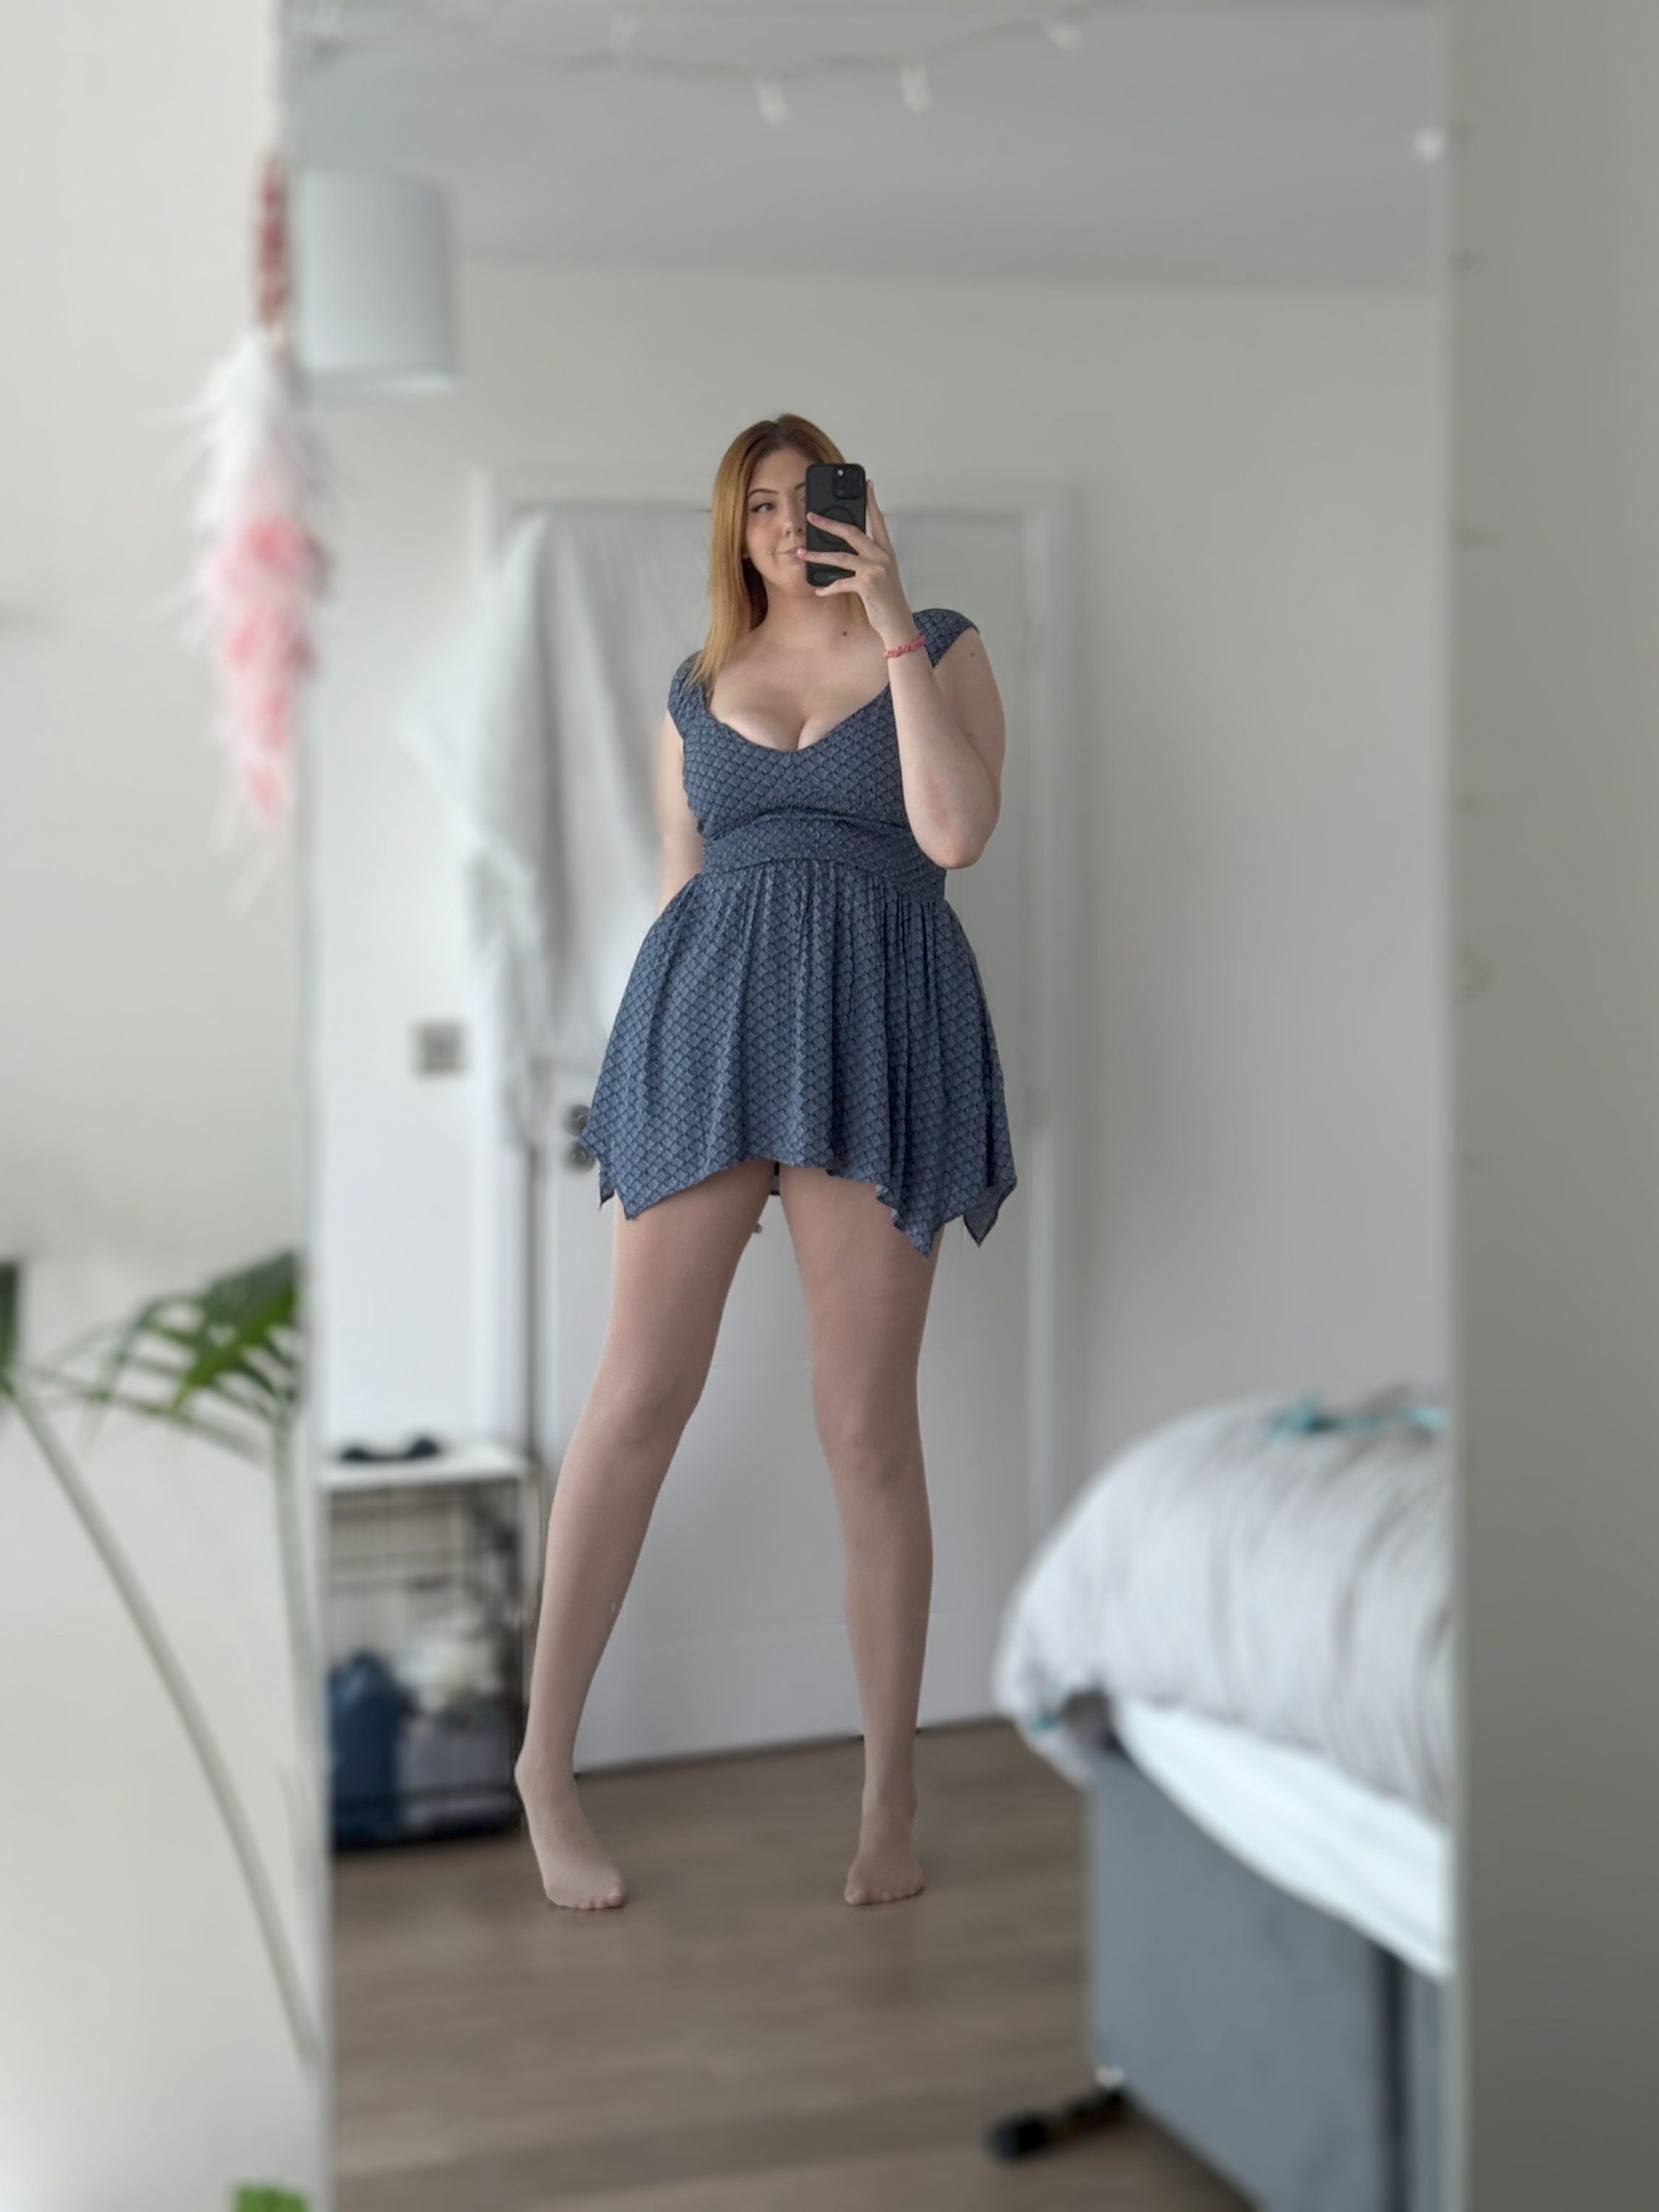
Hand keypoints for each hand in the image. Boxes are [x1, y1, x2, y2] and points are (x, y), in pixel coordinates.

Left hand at [795, 480, 916, 647]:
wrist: (897, 624)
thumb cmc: (886, 601)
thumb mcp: (879, 576)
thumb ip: (865, 562)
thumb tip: (839, 555)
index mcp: (885, 552)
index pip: (877, 521)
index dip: (871, 502)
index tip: (866, 486)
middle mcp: (881, 556)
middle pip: (851, 532)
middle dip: (828, 523)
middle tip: (811, 516)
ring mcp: (875, 569)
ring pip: (839, 556)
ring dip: (816, 555)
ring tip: (799, 552)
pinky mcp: (867, 584)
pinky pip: (840, 583)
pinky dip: (827, 587)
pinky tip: (818, 590)